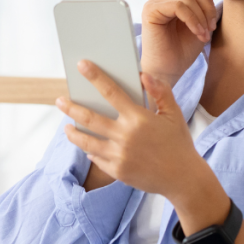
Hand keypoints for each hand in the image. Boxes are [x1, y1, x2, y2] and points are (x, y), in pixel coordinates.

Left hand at [56, 60, 208, 199]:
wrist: (183, 179)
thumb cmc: (178, 143)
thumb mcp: (173, 114)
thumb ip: (160, 92)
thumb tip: (143, 75)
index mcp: (138, 119)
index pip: (111, 92)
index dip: (95, 76)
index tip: (82, 65)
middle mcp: (125, 136)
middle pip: (89, 118)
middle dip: (71, 107)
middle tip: (59, 100)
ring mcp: (119, 156)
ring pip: (86, 141)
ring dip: (72, 132)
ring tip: (67, 126)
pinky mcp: (117, 171)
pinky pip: (96, 158)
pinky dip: (89, 150)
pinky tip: (86, 146)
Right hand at [140, 0, 219, 86]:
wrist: (167, 72)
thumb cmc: (182, 53)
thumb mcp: (201, 26)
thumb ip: (204, 6)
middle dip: (208, 8)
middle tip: (211, 28)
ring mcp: (155, 3)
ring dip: (202, 16)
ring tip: (204, 34)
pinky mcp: (151, 11)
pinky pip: (179, 6)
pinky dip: (193, 19)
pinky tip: (198, 33)